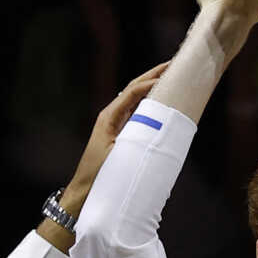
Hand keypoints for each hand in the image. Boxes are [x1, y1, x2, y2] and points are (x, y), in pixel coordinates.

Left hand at [61, 63, 168, 213]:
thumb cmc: (99, 176)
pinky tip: (162, 99)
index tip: (169, 75)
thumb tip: (157, 126)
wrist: (84, 192)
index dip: (151, 82)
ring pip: (135, 98)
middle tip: (173, 64)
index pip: (132, 92)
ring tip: (170, 76)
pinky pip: (136, 111)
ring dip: (152, 85)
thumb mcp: (119, 155)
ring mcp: (115, 123)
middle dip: (153, 75)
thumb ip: (135, 139)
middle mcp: (111, 116)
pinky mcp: (120, 133)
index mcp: (109, 117)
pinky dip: (150, 101)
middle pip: (134, 89)